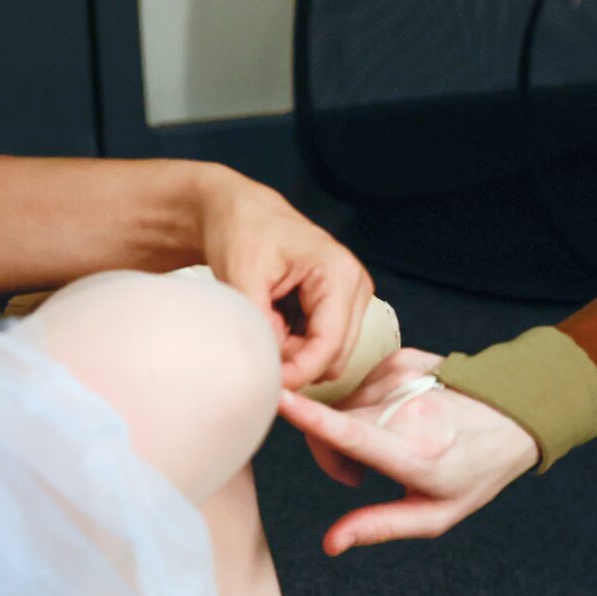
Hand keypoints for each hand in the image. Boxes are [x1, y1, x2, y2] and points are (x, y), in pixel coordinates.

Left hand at [195, 173, 372, 392]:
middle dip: (296, 363)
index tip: (266, 383)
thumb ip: (259, 322)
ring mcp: (352, 296)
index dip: (298, 372)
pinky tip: (275, 322)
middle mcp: (356, 285)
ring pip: (331, 355)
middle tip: (256, 346)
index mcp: (340, 274)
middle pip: (335, 356)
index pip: (330, 345)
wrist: (240, 212)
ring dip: (295, 354)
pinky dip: (296, 345)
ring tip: (265, 325)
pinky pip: (324, 344)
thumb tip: (273, 363)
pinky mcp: (341, 304)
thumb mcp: (241, 275)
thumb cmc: (242, 233)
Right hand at [276, 347, 541, 554]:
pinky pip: (362, 385)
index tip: (276, 398)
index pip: (352, 432)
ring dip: (350, 428)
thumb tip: (331, 544)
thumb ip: (381, 526)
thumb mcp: (436, 514)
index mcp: (415, 453)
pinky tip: (396, 417)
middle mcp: (408, 410)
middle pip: (334, 424)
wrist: (515, 417)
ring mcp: (405, 377)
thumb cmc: (476, 472)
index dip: (310, 417)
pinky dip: (368, 404)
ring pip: (345, 405)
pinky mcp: (403, 358)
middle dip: (329, 453)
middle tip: (358, 476)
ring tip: (384, 446)